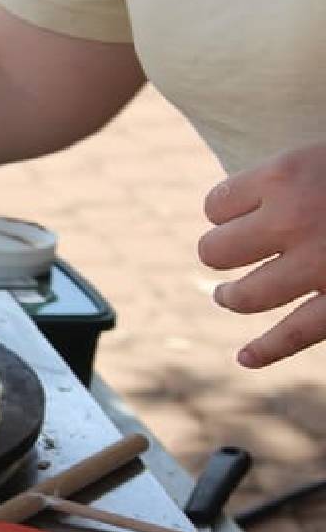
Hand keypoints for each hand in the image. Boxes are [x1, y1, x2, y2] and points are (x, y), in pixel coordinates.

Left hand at [200, 143, 325, 367]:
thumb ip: (298, 176)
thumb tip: (254, 207)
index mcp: (289, 174)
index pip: (216, 204)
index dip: (225, 211)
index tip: (237, 212)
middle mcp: (295, 219)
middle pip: (215, 250)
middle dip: (220, 253)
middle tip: (229, 253)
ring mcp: (319, 266)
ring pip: (243, 296)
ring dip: (231, 297)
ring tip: (228, 295)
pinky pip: (294, 335)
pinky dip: (266, 350)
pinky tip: (246, 357)